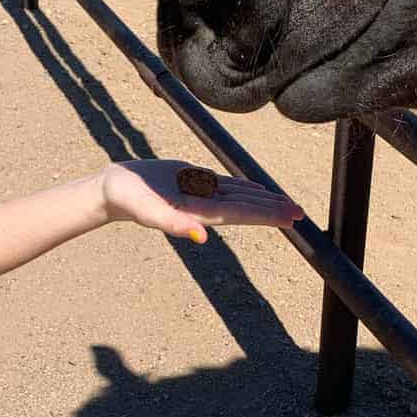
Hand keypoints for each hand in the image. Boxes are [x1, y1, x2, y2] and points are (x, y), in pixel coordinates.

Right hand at [99, 159, 303, 242]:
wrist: (115, 189)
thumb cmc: (129, 201)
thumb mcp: (149, 212)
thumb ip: (174, 225)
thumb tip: (201, 236)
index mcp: (200, 213)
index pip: (242, 214)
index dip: (267, 216)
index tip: (290, 219)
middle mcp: (206, 205)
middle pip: (247, 206)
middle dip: (274, 210)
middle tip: (301, 213)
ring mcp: (201, 193)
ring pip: (240, 195)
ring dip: (263, 199)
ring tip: (287, 204)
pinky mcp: (194, 180)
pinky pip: (225, 184)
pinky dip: (244, 186)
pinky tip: (256, 188)